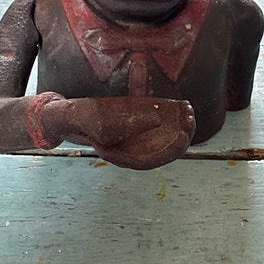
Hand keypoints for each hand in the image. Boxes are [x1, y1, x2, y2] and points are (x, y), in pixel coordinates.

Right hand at [41, 95, 195, 169]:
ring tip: (189, 109)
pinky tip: (183, 104)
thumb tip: (158, 119)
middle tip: (190, 116)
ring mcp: (140, 137)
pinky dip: (174, 116)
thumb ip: (128, 122)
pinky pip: (163, 124)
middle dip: (182, 134)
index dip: (173, 148)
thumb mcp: (101, 119)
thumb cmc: (85, 119)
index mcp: (125, 156)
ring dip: (181, 125)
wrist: (74, 114)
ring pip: (167, 137)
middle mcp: (136, 149)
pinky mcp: (141, 123)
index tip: (183, 132)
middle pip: (166, 149)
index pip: (155, 159)